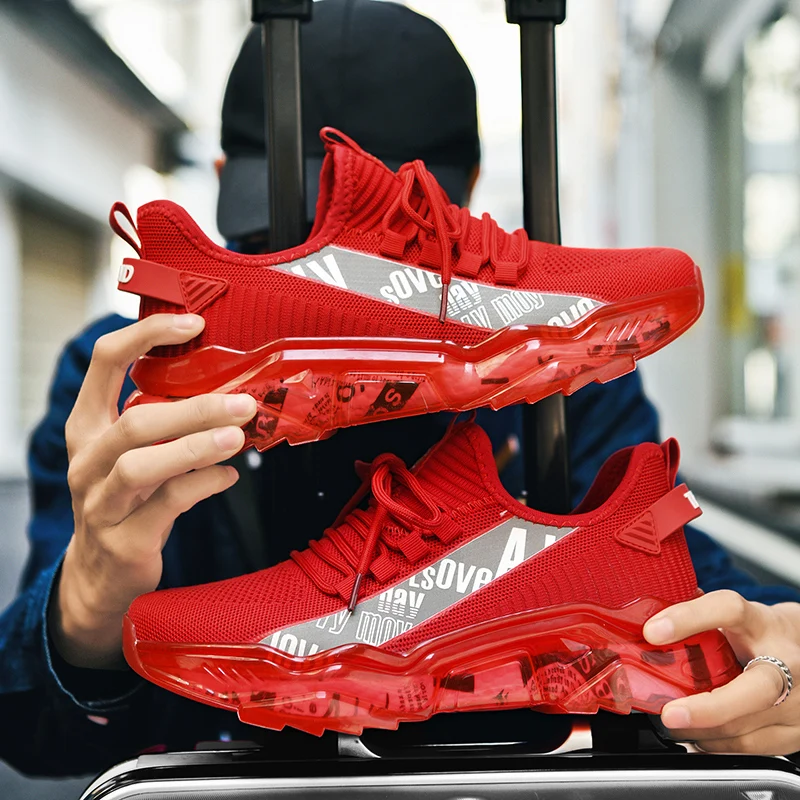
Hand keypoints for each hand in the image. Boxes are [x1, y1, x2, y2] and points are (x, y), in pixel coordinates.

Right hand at [51, 314, 257, 668]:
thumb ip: (166, 422)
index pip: (106, 362)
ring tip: (238, 436)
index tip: (193, 324)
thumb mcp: (133, 452)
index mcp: (88, 426)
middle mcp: (88, 460)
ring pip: (144, 465)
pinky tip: (228, 476)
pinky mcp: (125, 538)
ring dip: (198, 447)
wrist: (100, 572)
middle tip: (243, 403)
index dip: (147, 336)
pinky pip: (170, 504)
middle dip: (195, 409)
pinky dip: (206, 485)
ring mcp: (101, 501)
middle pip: (135, 422)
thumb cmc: (126, 497)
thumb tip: (229, 390)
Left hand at [644, 590, 799, 753]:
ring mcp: (797, 702)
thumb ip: (698, 615)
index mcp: (763, 624)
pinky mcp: (796, 732)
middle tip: (668, 712)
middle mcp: (787, 663)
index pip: (729, 611)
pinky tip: (697, 734)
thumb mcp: (737, 616)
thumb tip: (647, 612)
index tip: (653, 631)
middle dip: (708, 707)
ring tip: (671, 723)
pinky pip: (751, 748)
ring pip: (748, 727)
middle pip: (755, 690)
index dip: (688, 618)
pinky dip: (717, 744)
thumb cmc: (764, 633)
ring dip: (702, 730)